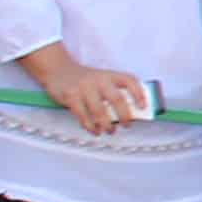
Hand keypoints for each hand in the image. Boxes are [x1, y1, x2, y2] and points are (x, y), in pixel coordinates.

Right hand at [31, 53, 152, 131]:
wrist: (58, 70)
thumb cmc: (84, 79)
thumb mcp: (101, 79)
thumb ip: (113, 92)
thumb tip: (128, 114)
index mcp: (109, 75)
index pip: (129, 81)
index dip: (139, 93)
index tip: (143, 106)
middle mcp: (98, 80)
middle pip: (117, 99)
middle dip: (124, 115)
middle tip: (127, 125)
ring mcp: (84, 88)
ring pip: (100, 111)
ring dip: (107, 124)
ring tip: (110, 130)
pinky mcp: (71, 96)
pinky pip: (83, 116)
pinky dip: (90, 126)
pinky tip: (95, 131)